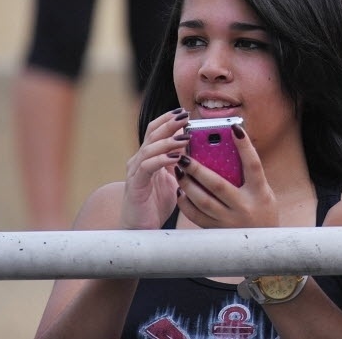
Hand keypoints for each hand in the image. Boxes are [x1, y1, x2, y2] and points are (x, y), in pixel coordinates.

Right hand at [120, 109, 189, 229]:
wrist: (140, 229)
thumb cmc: (157, 203)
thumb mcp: (175, 179)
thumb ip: (183, 164)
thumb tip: (205, 151)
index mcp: (148, 156)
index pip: (155, 130)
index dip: (168, 119)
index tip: (184, 111)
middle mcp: (139, 160)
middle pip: (152, 134)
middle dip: (169, 123)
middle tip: (185, 116)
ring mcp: (135, 171)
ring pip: (150, 148)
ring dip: (168, 140)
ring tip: (186, 137)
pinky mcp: (135, 185)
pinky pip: (147, 166)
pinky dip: (162, 159)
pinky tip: (177, 157)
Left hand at [175, 124, 277, 228]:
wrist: (261, 246)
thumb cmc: (262, 211)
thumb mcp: (264, 192)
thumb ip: (249, 176)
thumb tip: (228, 150)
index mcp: (260, 193)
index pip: (254, 165)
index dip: (245, 146)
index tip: (234, 128)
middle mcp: (245, 207)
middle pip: (218, 185)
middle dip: (199, 169)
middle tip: (185, 155)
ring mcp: (229, 221)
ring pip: (203, 201)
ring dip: (188, 184)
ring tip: (178, 170)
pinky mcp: (217, 231)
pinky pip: (197, 216)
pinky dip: (186, 202)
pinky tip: (181, 191)